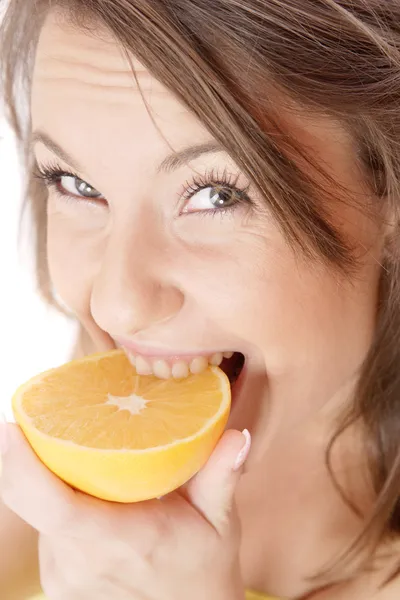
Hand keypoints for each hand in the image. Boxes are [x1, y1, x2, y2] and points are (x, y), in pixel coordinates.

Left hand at [0, 422, 249, 599]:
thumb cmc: (203, 569)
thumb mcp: (221, 522)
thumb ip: (222, 477)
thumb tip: (238, 435)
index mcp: (120, 542)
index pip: (56, 506)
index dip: (22, 467)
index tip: (11, 426)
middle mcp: (81, 563)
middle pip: (30, 500)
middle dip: (26, 455)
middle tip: (42, 414)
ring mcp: (63, 577)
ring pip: (34, 511)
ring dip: (43, 476)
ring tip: (68, 443)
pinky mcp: (57, 581)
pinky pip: (42, 527)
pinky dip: (51, 499)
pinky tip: (78, 483)